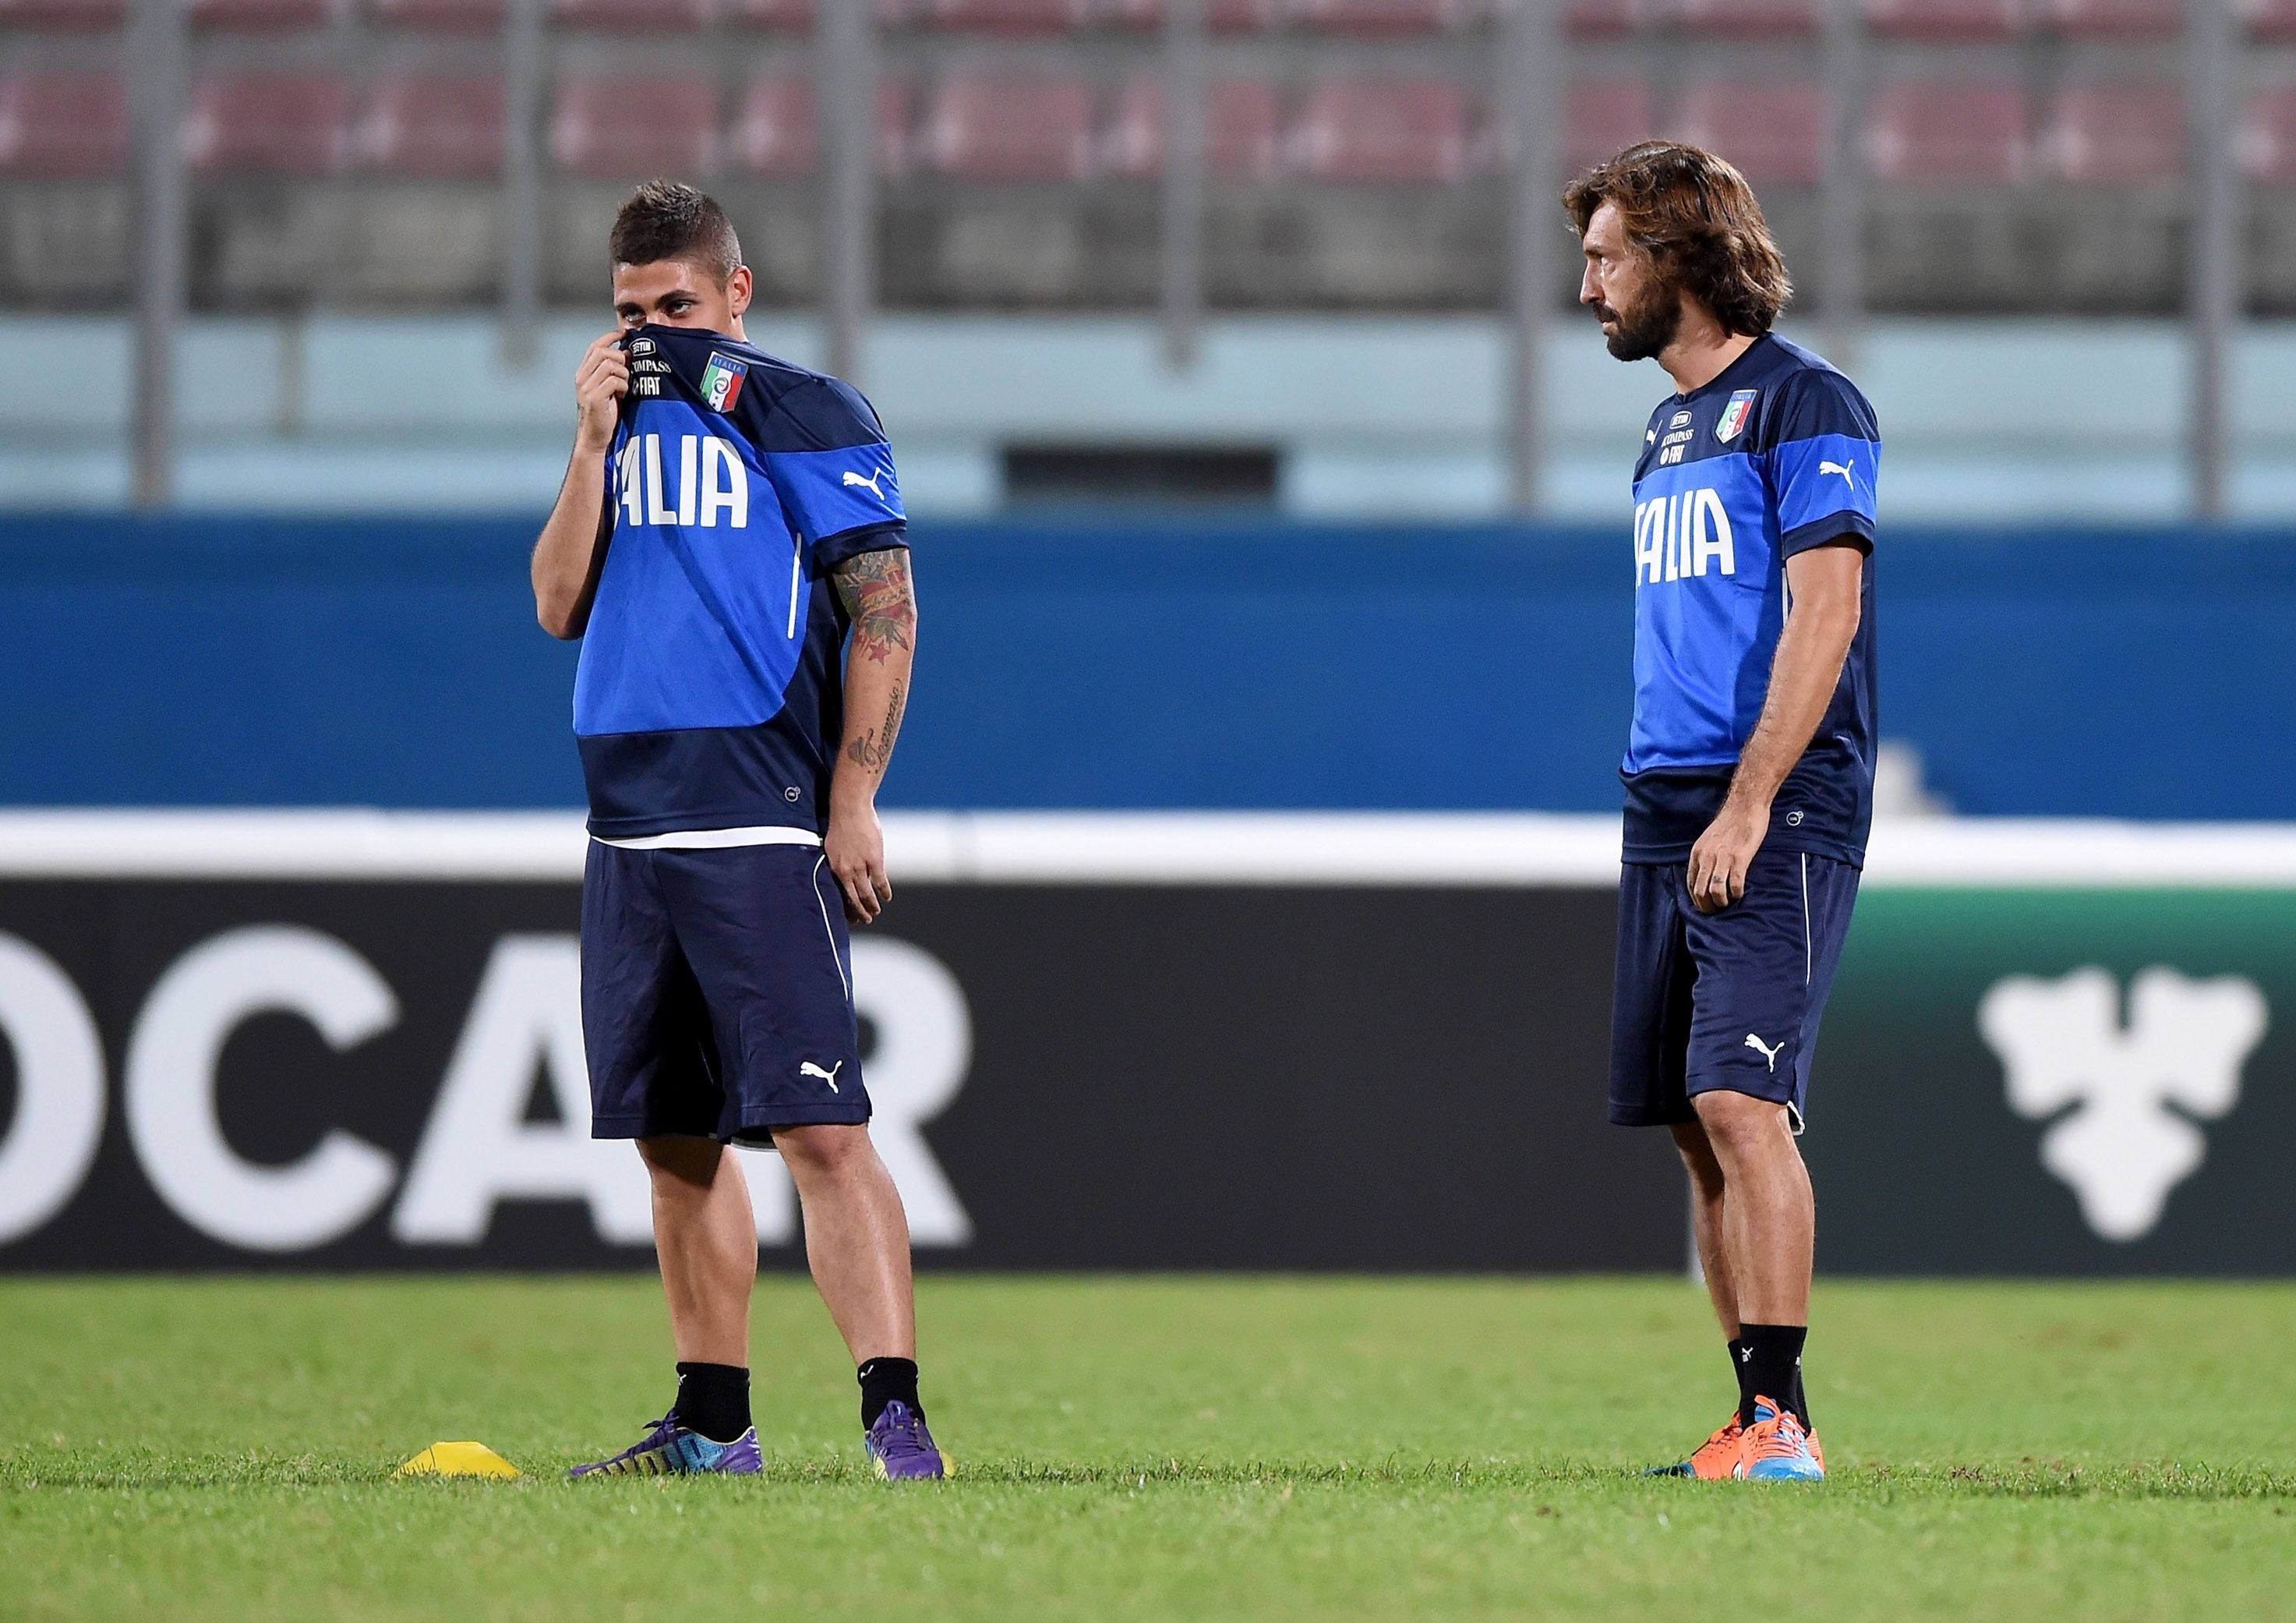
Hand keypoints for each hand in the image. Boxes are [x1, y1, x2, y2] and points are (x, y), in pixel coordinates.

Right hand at [574, 331, 627, 453]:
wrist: (595, 438)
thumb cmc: (606, 414)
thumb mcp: (611, 388)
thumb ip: (616, 371)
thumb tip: (629, 352)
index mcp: (584, 373)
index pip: (595, 346)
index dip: (610, 337)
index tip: (624, 333)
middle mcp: (581, 378)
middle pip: (603, 352)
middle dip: (620, 357)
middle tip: (628, 370)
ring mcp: (586, 388)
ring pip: (610, 365)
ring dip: (624, 373)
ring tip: (625, 386)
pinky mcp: (593, 398)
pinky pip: (613, 381)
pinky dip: (623, 386)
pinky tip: (623, 395)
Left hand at [824, 798, 891, 924]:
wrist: (850, 809)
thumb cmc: (840, 824)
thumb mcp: (832, 846)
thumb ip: (838, 861)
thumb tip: (842, 872)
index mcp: (834, 867)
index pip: (839, 894)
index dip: (846, 907)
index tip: (850, 917)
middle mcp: (845, 870)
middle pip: (853, 898)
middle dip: (859, 912)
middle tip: (864, 920)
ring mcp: (860, 866)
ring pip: (866, 893)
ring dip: (872, 905)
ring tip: (875, 912)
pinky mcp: (874, 860)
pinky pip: (880, 881)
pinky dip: (884, 891)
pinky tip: (886, 897)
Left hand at [1686, 800, 1766, 914]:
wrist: (1744, 805)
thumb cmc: (1730, 822)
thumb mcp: (1709, 839)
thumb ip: (1706, 856)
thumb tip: (1705, 874)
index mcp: (1698, 853)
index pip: (1690, 884)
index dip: (1696, 899)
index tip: (1705, 906)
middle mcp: (1707, 856)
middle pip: (1700, 892)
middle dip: (1707, 907)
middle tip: (1716, 911)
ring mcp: (1723, 858)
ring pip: (1715, 891)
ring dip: (1722, 903)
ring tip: (1729, 904)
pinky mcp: (1740, 858)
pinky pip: (1735, 884)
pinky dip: (1736, 894)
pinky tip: (1740, 893)